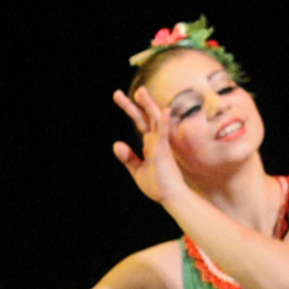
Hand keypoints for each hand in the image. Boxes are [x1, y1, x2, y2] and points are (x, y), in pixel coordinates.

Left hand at [110, 86, 186, 209]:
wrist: (172, 198)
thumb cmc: (158, 185)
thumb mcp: (137, 170)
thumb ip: (128, 157)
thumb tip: (116, 144)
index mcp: (151, 143)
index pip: (140, 122)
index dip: (130, 109)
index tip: (118, 96)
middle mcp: (156, 140)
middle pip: (144, 117)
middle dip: (132, 105)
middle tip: (116, 94)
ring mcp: (160, 144)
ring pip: (154, 120)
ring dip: (148, 105)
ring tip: (141, 91)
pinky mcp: (163, 151)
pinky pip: (163, 134)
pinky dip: (163, 122)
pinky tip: (164, 111)